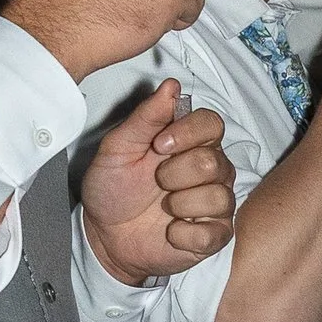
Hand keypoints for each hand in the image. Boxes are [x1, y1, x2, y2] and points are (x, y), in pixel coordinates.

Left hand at [80, 81, 236, 281]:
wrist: (104, 234)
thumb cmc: (113, 188)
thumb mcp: (118, 148)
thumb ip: (146, 118)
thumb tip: (171, 86)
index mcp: (189, 143)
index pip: (212, 124)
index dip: (188, 133)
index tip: (159, 146)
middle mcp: (210, 170)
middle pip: (213, 162)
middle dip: (175, 173)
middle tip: (157, 182)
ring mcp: (216, 203)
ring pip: (217, 197)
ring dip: (180, 204)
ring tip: (163, 209)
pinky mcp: (215, 235)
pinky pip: (211, 232)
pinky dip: (183, 234)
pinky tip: (170, 231)